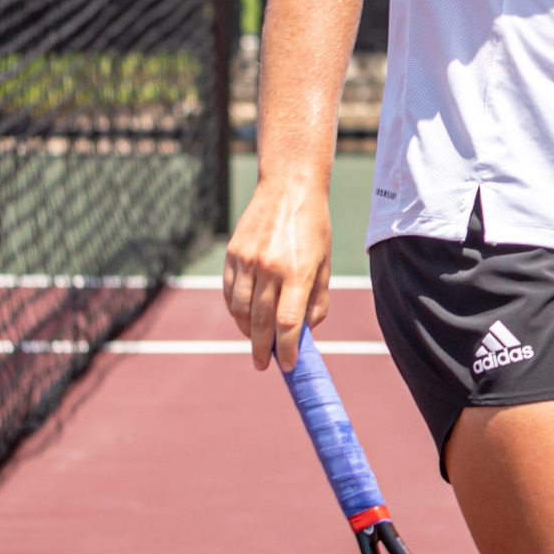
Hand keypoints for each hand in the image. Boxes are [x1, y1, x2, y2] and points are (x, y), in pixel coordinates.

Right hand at [222, 176, 332, 369]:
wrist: (288, 187)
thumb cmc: (313, 227)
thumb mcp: (324, 264)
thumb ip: (316, 301)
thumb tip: (303, 333)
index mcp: (297, 272)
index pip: (287, 323)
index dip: (286, 350)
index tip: (287, 365)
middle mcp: (269, 267)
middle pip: (261, 322)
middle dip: (262, 349)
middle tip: (263, 364)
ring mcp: (247, 260)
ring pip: (240, 311)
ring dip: (247, 331)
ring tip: (256, 340)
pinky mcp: (232, 254)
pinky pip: (229, 292)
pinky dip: (235, 310)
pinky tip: (245, 316)